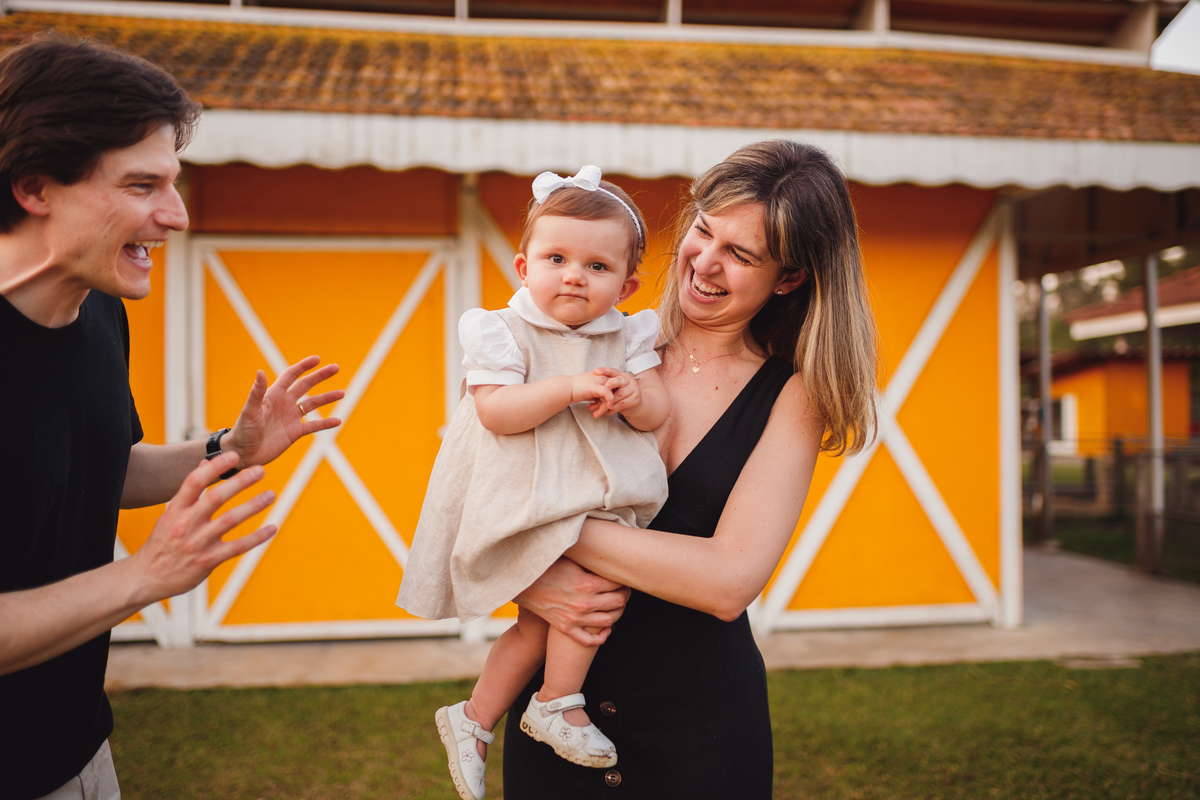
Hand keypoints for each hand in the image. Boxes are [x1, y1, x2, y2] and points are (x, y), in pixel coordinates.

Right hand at [128, 452, 277, 603]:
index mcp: (175, 509)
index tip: (234, 455)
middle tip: (260, 470)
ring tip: (271, 495)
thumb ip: (190, 491)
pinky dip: (257, 537)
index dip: (215, 467)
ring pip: (230, 520)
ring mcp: (197, 543)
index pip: (194, 482)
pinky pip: (237, 547)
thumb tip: (204, 463)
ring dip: (253, 506)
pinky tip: (272, 528)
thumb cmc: (162, 542)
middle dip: (240, 482)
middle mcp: (185, 524)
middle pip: (216, 497)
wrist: (147, 578)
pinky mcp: (208, 561)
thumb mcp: (170, 513)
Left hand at [223, 356, 343, 468]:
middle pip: (306, 385)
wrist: (243, 454)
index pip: (291, 375)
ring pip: (313, 404)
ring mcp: (291, 418)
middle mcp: (284, 403)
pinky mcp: (295, 433)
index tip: (317, 359)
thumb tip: (260, 371)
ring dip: (327, 398)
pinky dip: (325, 424)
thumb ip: (257, 392)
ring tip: (342, 393)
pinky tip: (338, 421)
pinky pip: (314, 426)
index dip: (303, 366)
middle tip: (336, 368)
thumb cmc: (243, 431)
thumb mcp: (250, 411)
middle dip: (320, 376)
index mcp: (274, 395)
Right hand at [514, 557, 629, 646]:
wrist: (523, 583)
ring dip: (618, 613)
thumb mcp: (571, 559)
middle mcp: (584, 603)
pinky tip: (606, 628)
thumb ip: (591, 560)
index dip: (624, 579)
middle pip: (619, 602)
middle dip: (625, 595)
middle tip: (623, 590)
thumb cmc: (548, 566)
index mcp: (588, 584)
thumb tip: (610, 552)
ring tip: (616, 605)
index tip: (623, 576)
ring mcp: (575, 618)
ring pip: (609, 621)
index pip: (618, 584)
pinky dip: (601, 637)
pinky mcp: (566, 628)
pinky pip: (589, 640)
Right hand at [570, 370, 615, 417]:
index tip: (610, 405)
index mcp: (603, 375)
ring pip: (612, 393)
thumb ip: (601, 394)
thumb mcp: (592, 390)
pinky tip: (609, 408)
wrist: (566, 388)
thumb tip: (608, 402)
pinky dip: (609, 401)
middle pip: (616, 389)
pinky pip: (608, 394)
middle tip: (608, 411)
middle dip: (613, 401)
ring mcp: (600, 380)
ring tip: (599, 413)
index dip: (615, 395)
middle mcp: (603, 376)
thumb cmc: (577, 389)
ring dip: (607, 405)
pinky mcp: (596, 386)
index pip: (616, 385)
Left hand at [595, 367, 641, 415]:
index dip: (604, 370)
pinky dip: (613, 408)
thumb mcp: (611, 391)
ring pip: (619, 394)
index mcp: (622, 375)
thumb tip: (589, 401)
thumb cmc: (619, 397)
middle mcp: (629, 380)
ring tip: (599, 409)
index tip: (595, 371)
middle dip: (609, 385)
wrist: (634, 406)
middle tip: (600, 390)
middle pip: (618, 381)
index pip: (612, 371)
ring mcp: (634, 389)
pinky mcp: (635, 399)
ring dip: (608, 402)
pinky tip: (608, 412)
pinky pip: (622, 404)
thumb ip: (602, 392)